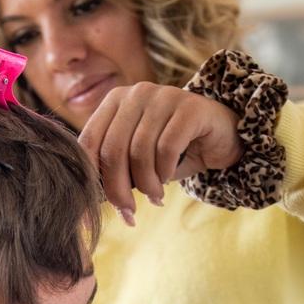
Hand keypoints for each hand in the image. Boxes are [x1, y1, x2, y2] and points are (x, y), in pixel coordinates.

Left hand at [78, 83, 242, 223]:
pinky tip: (168, 179)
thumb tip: (84, 206)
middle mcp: (136, 93)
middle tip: (128, 211)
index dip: (87, 178)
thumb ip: (113, 173)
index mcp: (114, 102)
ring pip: (140, 151)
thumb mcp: (136, 162)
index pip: (89, 142)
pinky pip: (167, 147)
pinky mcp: (190, 107)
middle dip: (118, 188)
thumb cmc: (173, 151)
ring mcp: (164, 96)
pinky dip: (165, 170)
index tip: (91, 208)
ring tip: (154, 195)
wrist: (219, 137)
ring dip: (146, 183)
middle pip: (112, 149)